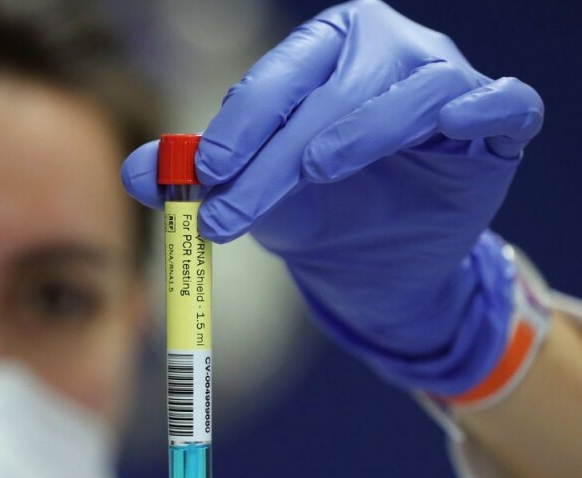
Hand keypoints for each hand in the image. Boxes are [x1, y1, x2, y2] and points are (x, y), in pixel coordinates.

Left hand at [121, 0, 543, 394]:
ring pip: (415, 87)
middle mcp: (385, 54)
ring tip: (316, 168)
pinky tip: (453, 126)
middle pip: (336, 87)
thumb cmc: (317, 210)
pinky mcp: (495, 126)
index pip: (280, 77)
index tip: (206, 174)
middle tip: (237, 201)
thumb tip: (134, 172)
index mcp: (322, 55)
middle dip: (282, 148)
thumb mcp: (254, 196)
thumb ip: (197, 179)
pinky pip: (505, 102)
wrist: (380, 259)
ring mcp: (444, 82)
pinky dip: (484, 107)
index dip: (242, 124)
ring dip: (364, 127)